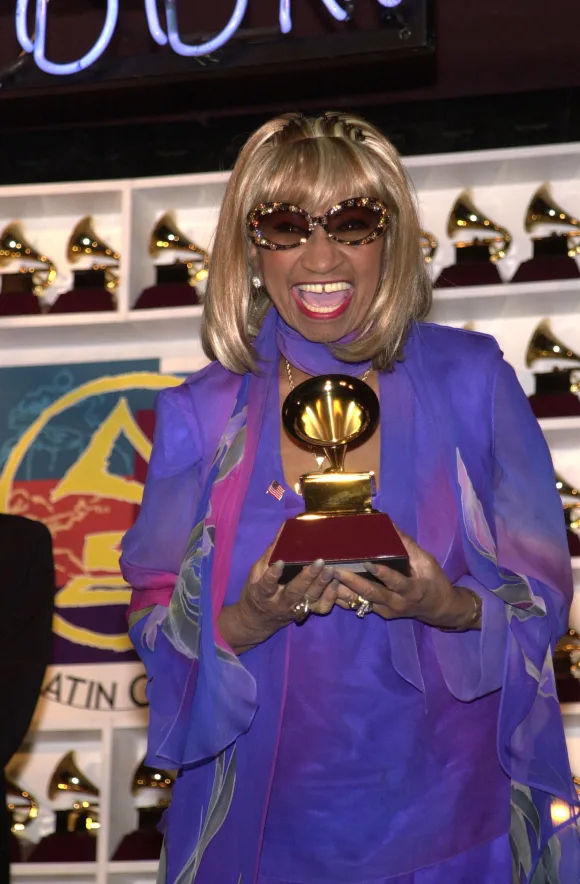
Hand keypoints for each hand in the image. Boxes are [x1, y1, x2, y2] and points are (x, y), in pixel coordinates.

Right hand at [218, 542, 338, 653]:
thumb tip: (284, 527)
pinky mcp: (307, 612)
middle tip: (319, 562)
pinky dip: (330, 597)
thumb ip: (270, 552)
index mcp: (263, 593)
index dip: (272, 575)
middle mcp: (281, 603)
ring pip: (311, 599)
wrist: (259, 620)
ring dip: (322, 585)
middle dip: (308, 577)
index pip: (266, 585)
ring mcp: (296, 609)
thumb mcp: (256, 573)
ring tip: (331, 569)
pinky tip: (334, 582)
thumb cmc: (257, 591)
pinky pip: (322, 608)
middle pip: (295, 592)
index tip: (280, 562)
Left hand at [335, 528, 479, 629]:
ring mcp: (386, 610)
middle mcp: (397, 603)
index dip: (383, 573)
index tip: (368, 562)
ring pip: (361, 601)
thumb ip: (407, 545)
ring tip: (326, 577)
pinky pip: (358, 606)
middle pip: (372, 593)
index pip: (396, 582)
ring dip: (342, 591)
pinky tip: (328, 588)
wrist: (438, 608)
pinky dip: (343, 598)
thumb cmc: (434, 581)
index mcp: (412, 590)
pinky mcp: (378, 613)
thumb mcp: (426, 562)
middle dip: (351, 582)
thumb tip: (389, 523)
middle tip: (334, 569)